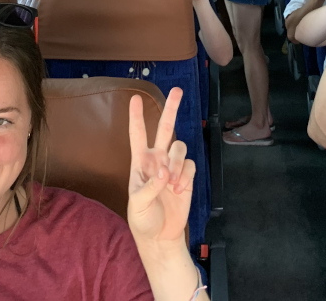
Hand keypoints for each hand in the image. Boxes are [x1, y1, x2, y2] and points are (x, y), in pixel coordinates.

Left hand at [127, 87, 193, 245]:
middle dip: (172, 109)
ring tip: (172, 184)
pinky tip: (179, 189)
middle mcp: (157, 159)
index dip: (136, 116)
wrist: (160, 236)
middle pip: (166, 128)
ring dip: (177, 163)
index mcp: (140, 162)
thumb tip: (164, 172)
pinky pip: (191, 164)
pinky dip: (186, 175)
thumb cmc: (142, 219)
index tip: (135, 98)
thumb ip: (149, 187)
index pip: (138, 134)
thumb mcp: (137, 205)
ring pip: (180, 148)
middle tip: (178, 90)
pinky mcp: (186, 176)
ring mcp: (173, 167)